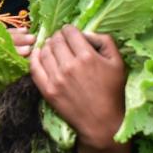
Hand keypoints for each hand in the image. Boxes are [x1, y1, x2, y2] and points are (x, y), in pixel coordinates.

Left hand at [30, 25, 130, 152]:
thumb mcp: (117, 62)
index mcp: (87, 56)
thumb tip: (86, 33)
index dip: (69, 30)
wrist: (102, 122)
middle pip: (56, 40)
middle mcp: (69, 65)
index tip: (71, 34)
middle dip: (59, 37)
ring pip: (44, 51)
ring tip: (53, 48)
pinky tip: (37, 54)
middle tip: (62, 41)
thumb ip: (104, 41)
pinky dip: (34, 57)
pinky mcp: (47, 90)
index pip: (69, 32)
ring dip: (47, 46)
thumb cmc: (112, 92)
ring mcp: (56, 78)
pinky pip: (34, 67)